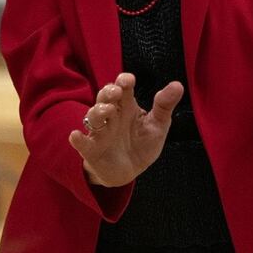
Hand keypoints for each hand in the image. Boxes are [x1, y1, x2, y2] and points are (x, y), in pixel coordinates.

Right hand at [70, 73, 182, 187]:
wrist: (130, 172)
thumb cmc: (142, 144)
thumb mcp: (158, 126)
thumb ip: (164, 106)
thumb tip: (178, 85)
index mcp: (127, 106)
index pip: (123, 88)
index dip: (123, 81)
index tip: (128, 80)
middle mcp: (111, 116)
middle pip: (105, 98)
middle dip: (108, 92)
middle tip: (116, 91)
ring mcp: (100, 132)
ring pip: (93, 116)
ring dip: (98, 111)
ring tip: (107, 110)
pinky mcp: (92, 150)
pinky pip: (82, 144)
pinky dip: (77, 139)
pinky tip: (75, 136)